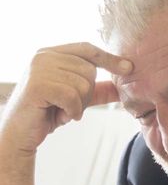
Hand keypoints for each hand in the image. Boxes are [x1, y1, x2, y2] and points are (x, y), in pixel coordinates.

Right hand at [0, 42, 132, 153]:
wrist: (19, 135)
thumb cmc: (47, 113)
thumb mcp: (77, 97)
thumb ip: (98, 88)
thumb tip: (123, 84)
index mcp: (52, 53)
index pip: (87, 49)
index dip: (109, 58)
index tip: (129, 68)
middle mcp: (43, 56)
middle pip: (89, 69)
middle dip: (87, 93)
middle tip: (71, 106)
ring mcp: (38, 69)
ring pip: (83, 84)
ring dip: (79, 104)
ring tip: (63, 110)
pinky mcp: (37, 85)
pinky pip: (72, 96)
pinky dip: (73, 110)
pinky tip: (61, 116)